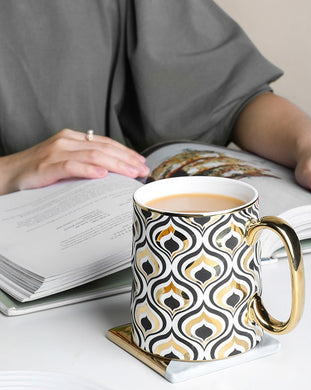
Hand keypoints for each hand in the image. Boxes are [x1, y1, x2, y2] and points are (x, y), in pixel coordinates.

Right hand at [0, 129, 149, 193]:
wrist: (6, 176)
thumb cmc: (38, 173)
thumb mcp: (65, 164)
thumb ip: (86, 165)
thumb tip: (113, 175)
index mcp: (72, 139)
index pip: (106, 143)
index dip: (126, 153)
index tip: (142, 163)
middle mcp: (66, 141)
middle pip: (104, 148)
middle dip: (127, 160)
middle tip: (143, 171)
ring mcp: (56, 152)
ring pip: (93, 155)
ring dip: (116, 165)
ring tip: (131, 173)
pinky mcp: (47, 166)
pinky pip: (72, 166)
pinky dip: (89, 169)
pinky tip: (103, 174)